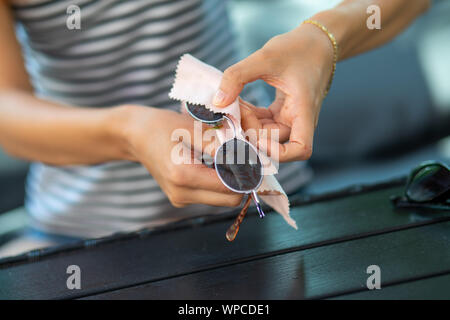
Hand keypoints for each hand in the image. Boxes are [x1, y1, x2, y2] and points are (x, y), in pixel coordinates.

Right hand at [116, 105, 242, 207]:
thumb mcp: (191, 129)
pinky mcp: (180, 199)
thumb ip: (218, 144)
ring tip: (227, 159)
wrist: (136, 135)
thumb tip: (245, 157)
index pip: (231, 188)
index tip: (253, 158)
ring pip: (222, 199)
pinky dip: (217, 183)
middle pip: (230, 200)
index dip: (247, 175)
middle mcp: (182, 194)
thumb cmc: (163, 126)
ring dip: (230, 183)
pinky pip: (210, 196)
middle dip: (241, 181)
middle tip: (244, 159)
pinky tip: (212, 165)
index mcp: (183, 176)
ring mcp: (180, 199)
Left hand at [213, 23, 334, 161]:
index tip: (258, 137)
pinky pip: (264, 123)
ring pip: (267, 135)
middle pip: (275, 143)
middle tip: (234, 111)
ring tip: (234, 104)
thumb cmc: (297, 48)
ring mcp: (291, 118)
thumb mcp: (264, 57)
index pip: (301, 149)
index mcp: (303, 110)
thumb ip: (237, 77)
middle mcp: (299, 120)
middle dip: (251, 132)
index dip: (279, 152)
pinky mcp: (282, 112)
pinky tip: (238, 103)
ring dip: (248, 125)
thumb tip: (218, 102)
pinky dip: (250, 118)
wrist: (316, 42)